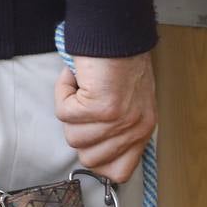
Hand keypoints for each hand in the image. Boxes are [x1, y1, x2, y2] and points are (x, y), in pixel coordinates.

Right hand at [55, 52, 157, 186]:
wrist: (116, 34)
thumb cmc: (119, 63)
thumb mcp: (128, 105)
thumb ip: (116, 131)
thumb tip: (92, 151)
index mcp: (143, 131)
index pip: (120, 172)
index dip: (99, 160)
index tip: (92, 139)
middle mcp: (134, 129)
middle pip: (89, 159)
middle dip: (79, 132)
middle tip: (86, 106)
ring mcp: (118, 120)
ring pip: (74, 137)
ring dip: (70, 112)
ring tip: (83, 89)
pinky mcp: (100, 107)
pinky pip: (64, 114)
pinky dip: (63, 93)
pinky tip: (77, 79)